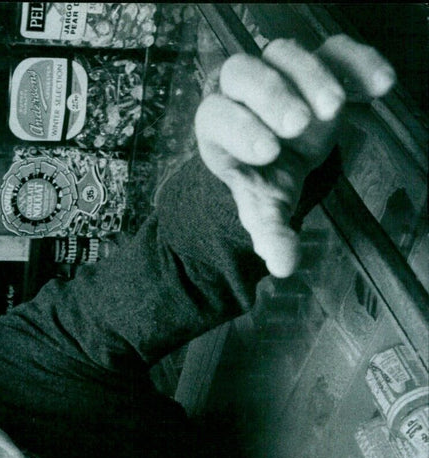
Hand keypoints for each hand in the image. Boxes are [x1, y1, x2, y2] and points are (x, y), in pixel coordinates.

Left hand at [194, 35, 395, 276]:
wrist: (282, 156)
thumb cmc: (265, 180)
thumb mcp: (265, 208)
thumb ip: (271, 233)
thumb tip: (284, 265)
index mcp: (217, 126)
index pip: (216, 117)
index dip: (239, 130)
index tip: (268, 152)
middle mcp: (240, 90)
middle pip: (242, 73)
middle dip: (271, 96)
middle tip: (300, 123)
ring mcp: (279, 71)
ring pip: (285, 55)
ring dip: (311, 76)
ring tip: (335, 108)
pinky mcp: (317, 64)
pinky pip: (335, 51)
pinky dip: (358, 62)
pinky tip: (382, 85)